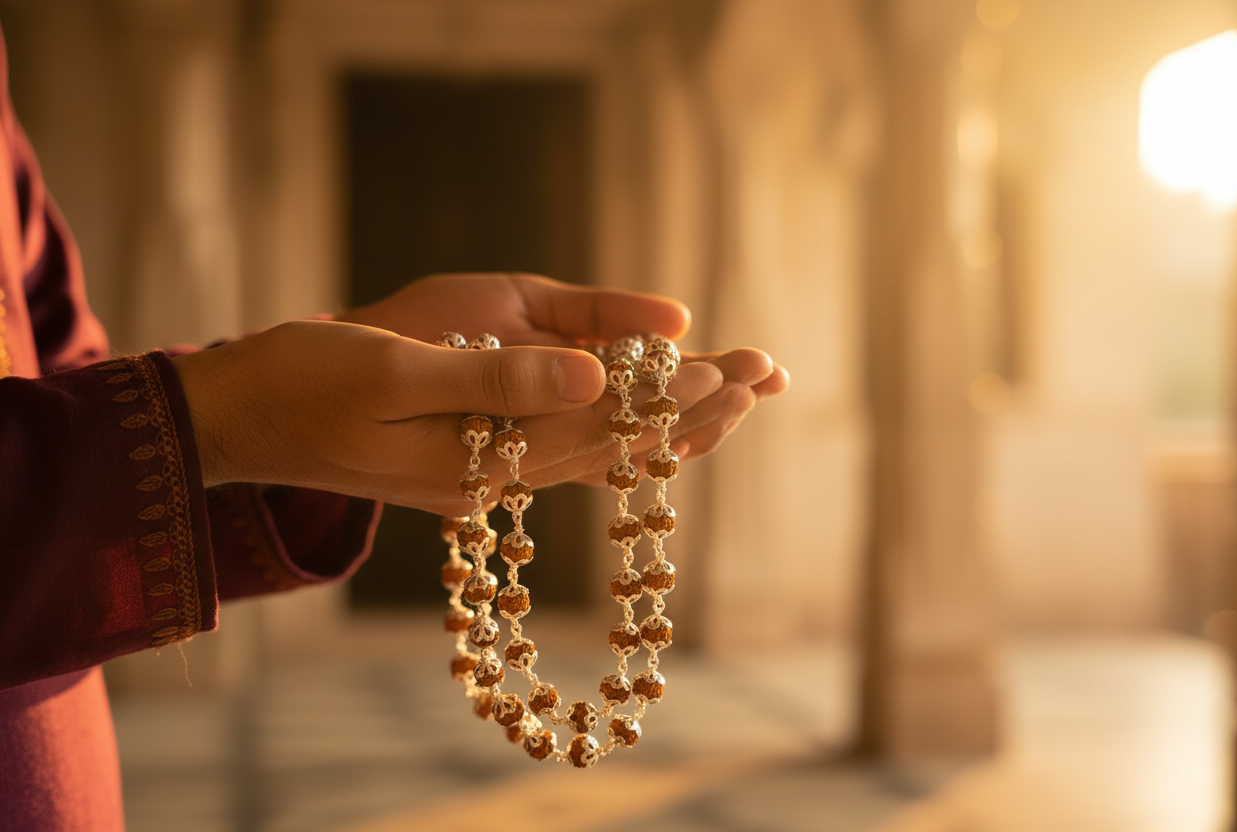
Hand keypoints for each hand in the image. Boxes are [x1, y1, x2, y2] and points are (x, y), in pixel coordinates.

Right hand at [174, 275, 787, 512]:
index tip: (734, 369)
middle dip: (690, 411)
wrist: (250, 418)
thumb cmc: (305, 383)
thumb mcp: (391, 370)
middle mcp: (495, 477)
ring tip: (733, 397)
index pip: (600, 428)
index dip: (668, 397)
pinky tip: (650, 417)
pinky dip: (618, 429)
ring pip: (598, 451)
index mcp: (480, 456)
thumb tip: (598, 377)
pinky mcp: (473, 459)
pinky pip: (565, 449)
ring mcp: (485, 474)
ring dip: (667, 422)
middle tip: (766, 377)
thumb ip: (496, 380)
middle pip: (614, 446)